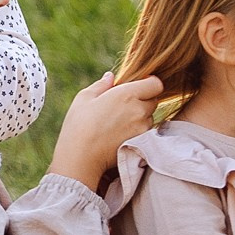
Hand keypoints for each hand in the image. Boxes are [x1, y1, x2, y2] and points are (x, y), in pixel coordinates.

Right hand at [45, 71, 164, 188]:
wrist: (81, 157)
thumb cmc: (79, 125)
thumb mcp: (84, 98)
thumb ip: (101, 85)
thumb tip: (111, 77)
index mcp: (127, 94)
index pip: (155, 83)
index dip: (148, 83)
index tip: (138, 86)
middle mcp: (139, 110)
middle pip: (153, 100)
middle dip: (143, 99)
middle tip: (123, 105)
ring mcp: (143, 127)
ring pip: (150, 117)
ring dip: (141, 116)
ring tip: (119, 122)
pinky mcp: (142, 142)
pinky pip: (146, 131)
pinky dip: (138, 130)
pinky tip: (120, 134)